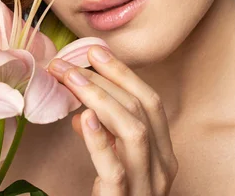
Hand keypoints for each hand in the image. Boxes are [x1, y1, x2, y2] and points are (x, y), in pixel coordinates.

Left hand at [47, 46, 178, 194]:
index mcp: (164, 156)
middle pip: (143, 109)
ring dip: (100, 99)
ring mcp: (147, 188)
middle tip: (70, 61)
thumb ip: (108, 142)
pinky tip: (83, 119)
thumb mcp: (117, 170)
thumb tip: (85, 114)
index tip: (94, 52)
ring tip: (71, 80)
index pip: (151, 102)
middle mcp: (163, 169)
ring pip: (134, 131)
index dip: (123, 74)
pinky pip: (116, 170)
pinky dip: (100, 142)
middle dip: (107, 79)